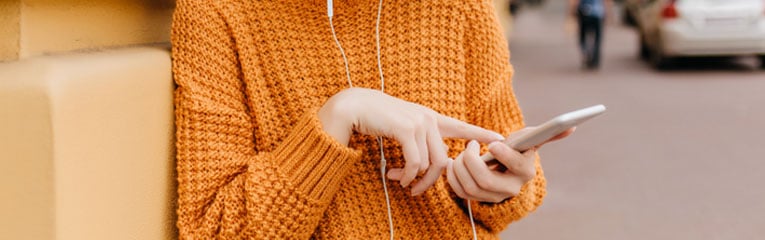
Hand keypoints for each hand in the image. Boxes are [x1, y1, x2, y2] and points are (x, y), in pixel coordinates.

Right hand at [318, 88, 503, 191]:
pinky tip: (396, 177)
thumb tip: (424, 167)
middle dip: (431, 181)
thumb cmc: (377, 119)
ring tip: (399, 182)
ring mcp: (419, 123)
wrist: (355, 106)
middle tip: (415, 191)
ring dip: (414, 179)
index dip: (482, 133)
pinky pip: (415, 162)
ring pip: (429, 164)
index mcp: (430, 118)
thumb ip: (417, 140)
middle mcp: (429, 119)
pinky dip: (407, 175)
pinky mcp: (407, 129)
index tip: (501, 138)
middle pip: (443, 160)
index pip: (462, 126)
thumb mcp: (402, 128)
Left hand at [445, 127, 573, 202]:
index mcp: (525, 171)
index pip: (515, 166)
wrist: (506, 170)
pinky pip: (460, 192)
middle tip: (470, 145)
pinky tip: (453, 164)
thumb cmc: (518, 149)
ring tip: (460, 153)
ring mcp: (494, 196)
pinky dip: (453, 177)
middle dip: (471, 161)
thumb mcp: (531, 139)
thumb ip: (550, 132)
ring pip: (469, 186)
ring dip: (459, 167)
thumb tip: (571, 126)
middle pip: (484, 180)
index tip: (493, 144)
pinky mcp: (479, 199)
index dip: (503, 155)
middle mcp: (511, 188)